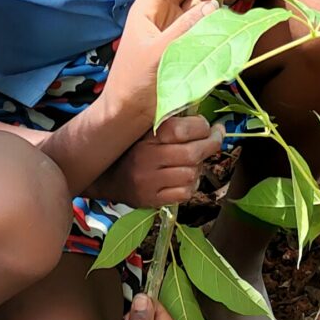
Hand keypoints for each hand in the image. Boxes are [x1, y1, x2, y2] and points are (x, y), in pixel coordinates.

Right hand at [95, 115, 225, 207]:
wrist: (104, 177)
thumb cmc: (131, 149)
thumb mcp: (144, 130)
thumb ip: (168, 122)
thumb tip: (203, 119)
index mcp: (144, 137)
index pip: (179, 129)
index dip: (201, 126)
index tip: (207, 125)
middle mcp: (146, 159)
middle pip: (191, 153)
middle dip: (211, 144)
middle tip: (215, 138)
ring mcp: (148, 182)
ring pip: (191, 174)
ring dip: (198, 167)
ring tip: (194, 161)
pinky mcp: (151, 200)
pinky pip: (184, 193)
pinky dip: (190, 185)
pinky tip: (185, 179)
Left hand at [107, 0, 218, 121]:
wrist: (130, 112)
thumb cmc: (134, 81)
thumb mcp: (158, 52)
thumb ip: (185, 29)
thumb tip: (214, 5)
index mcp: (148, 6)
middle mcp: (163, 11)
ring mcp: (176, 26)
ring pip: (199, 2)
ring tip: (228, 3)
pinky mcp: (187, 42)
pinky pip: (204, 23)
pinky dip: (216, 18)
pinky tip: (225, 20)